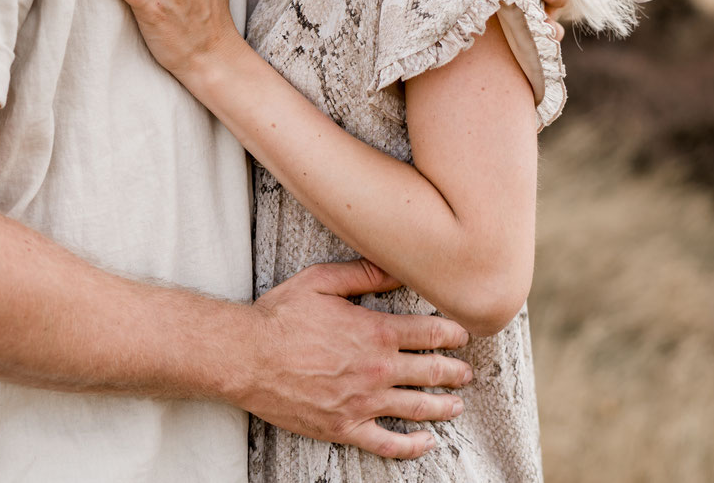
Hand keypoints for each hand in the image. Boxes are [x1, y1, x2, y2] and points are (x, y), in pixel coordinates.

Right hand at [239, 259, 472, 459]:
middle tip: (466, 372)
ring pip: (417, 408)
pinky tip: (427, 442)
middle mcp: (377, 370)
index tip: (463, 335)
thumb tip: (397, 267)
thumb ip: (364, 274)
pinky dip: (412, 445)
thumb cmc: (280, 316)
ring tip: (457, 405)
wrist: (246, 358)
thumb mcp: (322, 281)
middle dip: (455, 371)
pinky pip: (388, 443)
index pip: (430, 333)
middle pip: (431, 372)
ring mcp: (363, 402)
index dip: (452, 334)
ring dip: (443, 406)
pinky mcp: (345, 428)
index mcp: (376, 332)